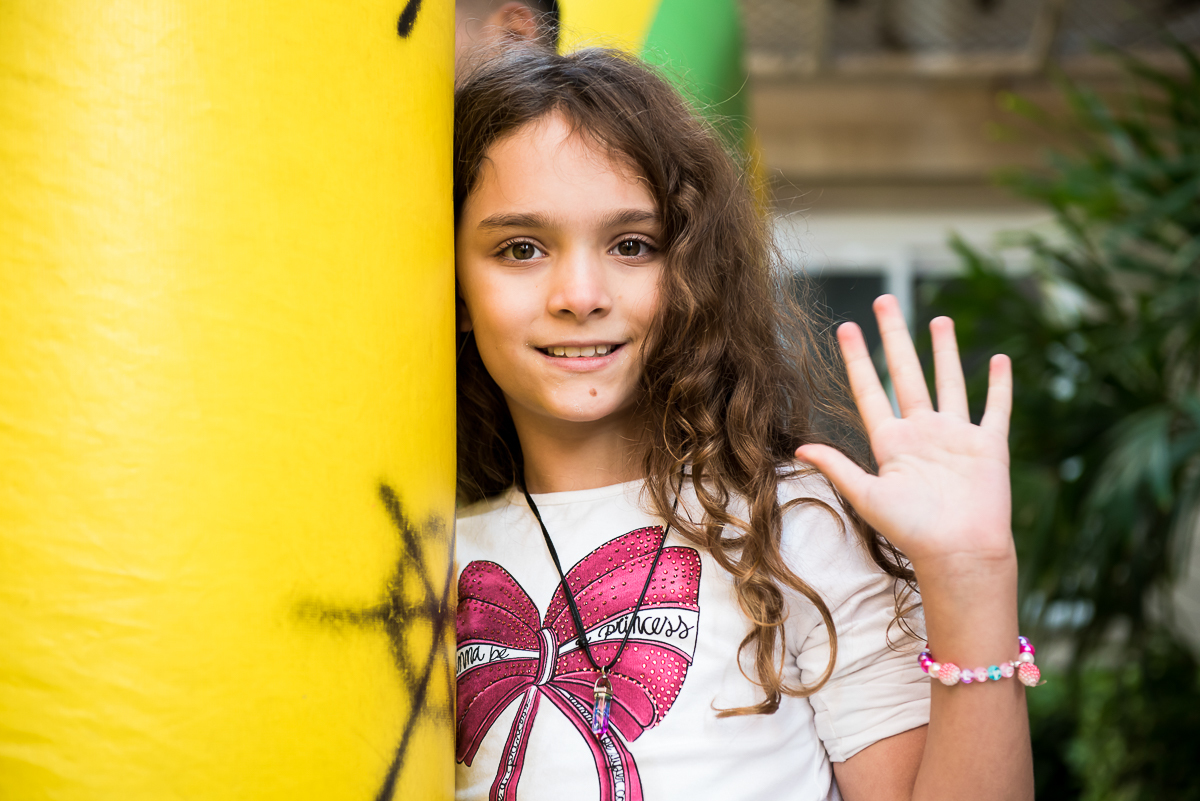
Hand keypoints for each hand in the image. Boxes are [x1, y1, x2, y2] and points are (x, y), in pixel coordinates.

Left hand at [795, 295, 1013, 574]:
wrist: (959, 552)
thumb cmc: (912, 531)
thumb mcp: (867, 495)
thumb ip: (838, 467)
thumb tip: (800, 447)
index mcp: (891, 442)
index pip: (870, 390)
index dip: (858, 359)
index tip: (846, 328)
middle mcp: (922, 432)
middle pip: (906, 372)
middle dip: (896, 336)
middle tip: (884, 300)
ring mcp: (956, 436)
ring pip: (949, 382)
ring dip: (945, 351)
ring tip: (939, 318)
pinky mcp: (988, 445)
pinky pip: (996, 408)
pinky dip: (1000, 385)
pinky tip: (999, 360)